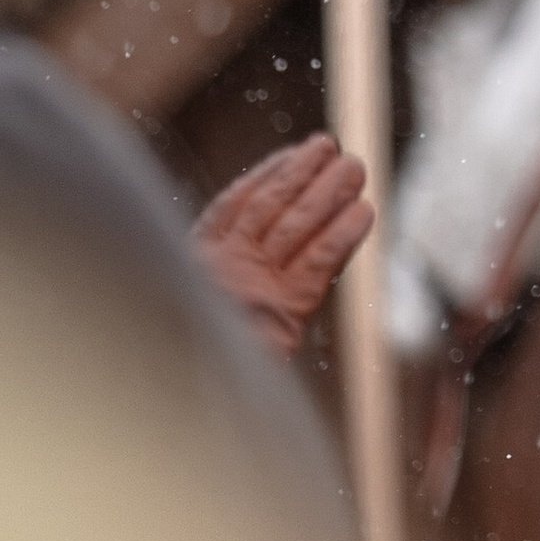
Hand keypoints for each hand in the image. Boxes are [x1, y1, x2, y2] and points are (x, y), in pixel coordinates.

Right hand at [193, 132, 375, 357]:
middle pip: (270, 207)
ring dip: (328, 191)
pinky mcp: (285, 307)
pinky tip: (363, 211)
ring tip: (354, 166)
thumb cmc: (183, 357)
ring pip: (297, 224)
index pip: (233, 207)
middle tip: (331, 147)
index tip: (287, 155)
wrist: (176, 393)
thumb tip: (232, 249)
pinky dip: (343, 233)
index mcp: (195, 261)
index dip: (263, 177)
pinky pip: (320, 260)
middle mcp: (224, 266)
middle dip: (302, 173)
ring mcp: (254, 284)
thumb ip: (209, 282)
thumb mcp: (185, 311)